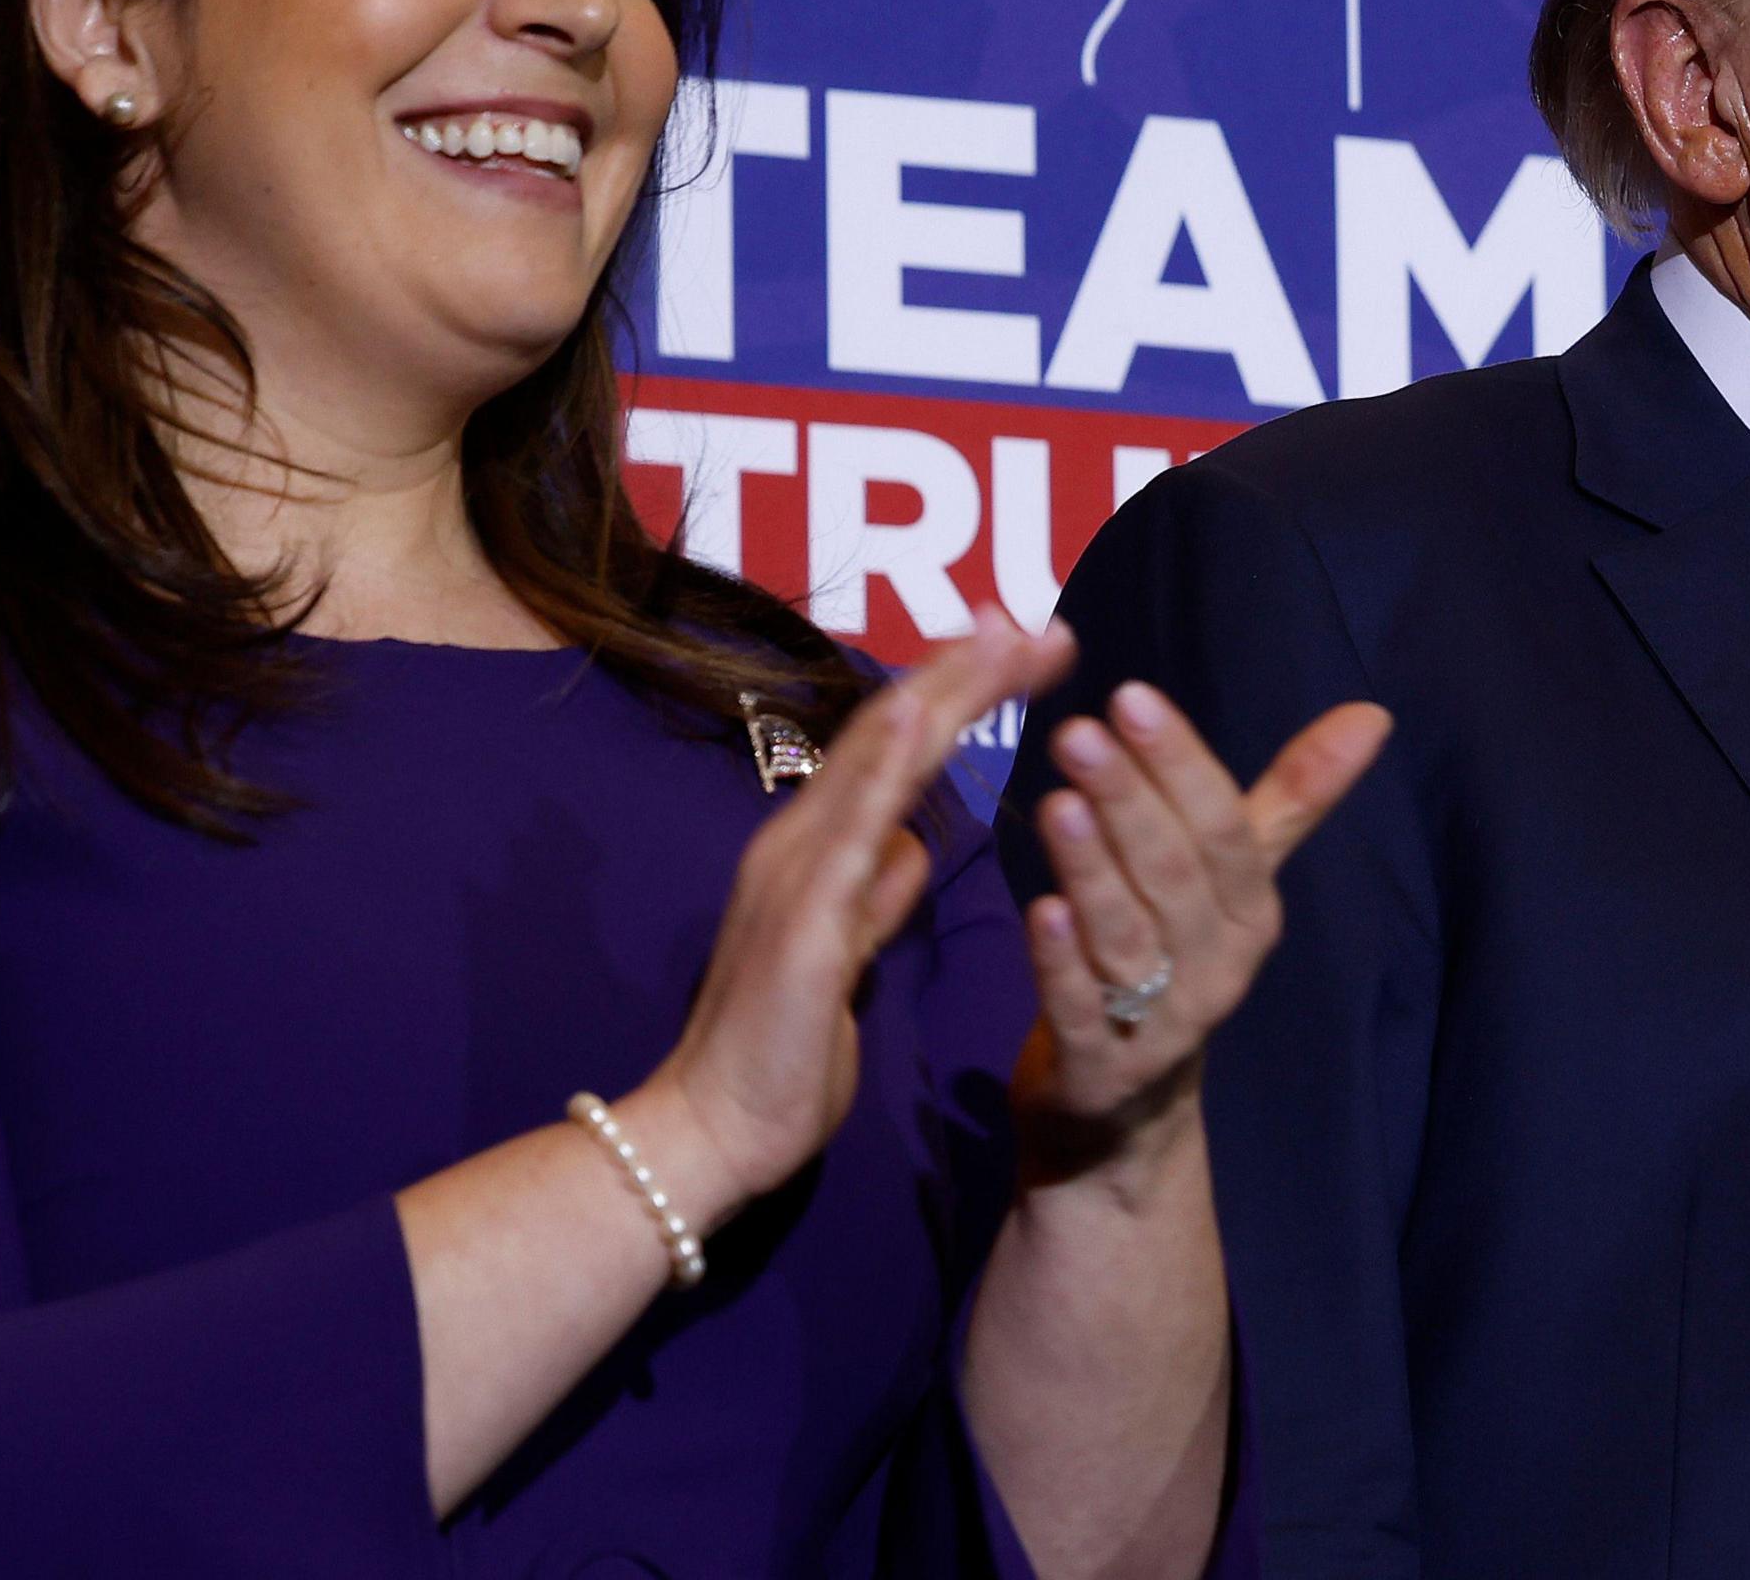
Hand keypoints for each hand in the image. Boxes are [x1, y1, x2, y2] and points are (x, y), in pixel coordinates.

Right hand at [645, 610, 1074, 1216]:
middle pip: (891, 729)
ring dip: (939, 690)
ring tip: (1000, 636)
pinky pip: (847, 829)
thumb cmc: (781, 1053)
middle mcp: (801, 841)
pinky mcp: (801, 919)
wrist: (713, 1131)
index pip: (896, 749)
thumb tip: (912, 848)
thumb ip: (875, 897)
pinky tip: (920, 719)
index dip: (957, 690)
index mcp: (818, 850)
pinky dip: (883, 767)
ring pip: (873, 757)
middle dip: (966, 669)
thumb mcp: (846, 957)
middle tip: (1036, 618)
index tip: (1022, 643)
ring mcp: (796, 872)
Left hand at [1015, 681, 1392, 1179]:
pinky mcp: (1101, 1071)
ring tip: (1057, 804)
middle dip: (1128, 801)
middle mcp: (1217, 968)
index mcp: (1251, 913)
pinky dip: (1062, 965)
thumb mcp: (1236, 882)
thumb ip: (1292, 798)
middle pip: (1175, 876)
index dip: (1181, 764)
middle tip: (1079, 734)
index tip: (1132, 696)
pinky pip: (1084, 1014)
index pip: (1223, 829)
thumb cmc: (1174, 963)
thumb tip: (1373, 715)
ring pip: (1128, 938)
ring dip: (1093, 871)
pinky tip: (1038, 911)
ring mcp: (1162, 1025)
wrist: (1124, 1113)